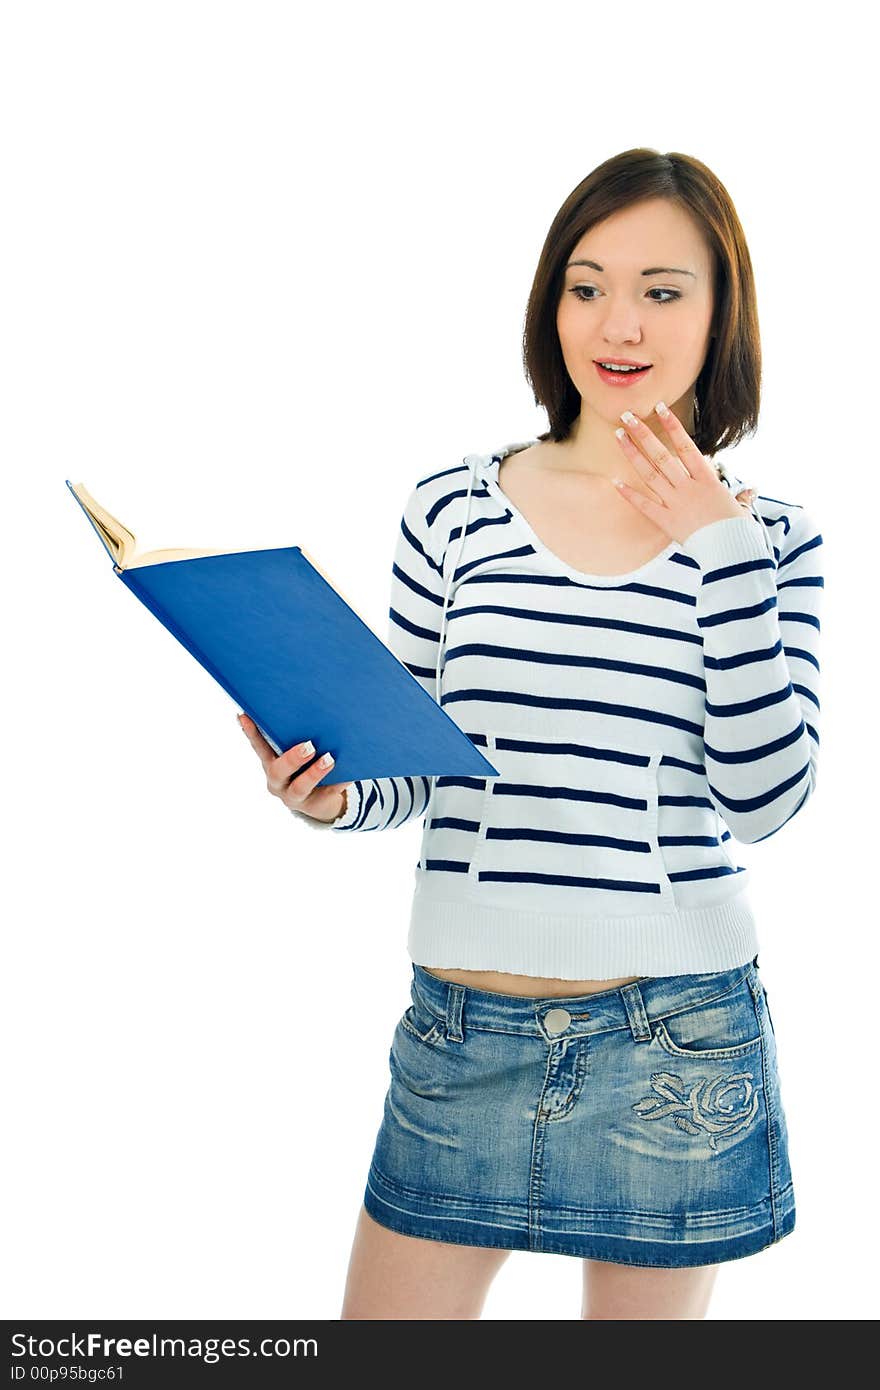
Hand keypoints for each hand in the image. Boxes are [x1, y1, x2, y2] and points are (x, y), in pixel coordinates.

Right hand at [237, 713, 349, 821]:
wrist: (320, 800)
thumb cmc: (306, 766)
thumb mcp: (298, 752)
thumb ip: (297, 738)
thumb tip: (314, 708)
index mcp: (270, 764)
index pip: (259, 747)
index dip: (251, 733)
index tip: (244, 715)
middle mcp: (277, 782)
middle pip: (278, 771)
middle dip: (292, 758)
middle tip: (309, 745)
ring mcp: (294, 796)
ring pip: (301, 787)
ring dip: (315, 772)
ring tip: (330, 759)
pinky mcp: (314, 804)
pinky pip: (327, 792)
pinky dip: (339, 781)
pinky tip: (350, 772)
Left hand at [612, 404, 755, 544]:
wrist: (731, 550)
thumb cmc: (737, 529)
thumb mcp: (740, 508)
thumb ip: (741, 497)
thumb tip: (750, 492)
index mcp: (707, 478)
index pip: (686, 445)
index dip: (672, 425)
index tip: (660, 408)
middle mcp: (688, 487)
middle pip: (662, 455)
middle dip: (643, 433)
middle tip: (627, 416)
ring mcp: (675, 503)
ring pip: (650, 474)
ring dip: (632, 454)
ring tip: (618, 437)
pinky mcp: (666, 521)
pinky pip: (644, 505)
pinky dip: (629, 494)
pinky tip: (615, 482)